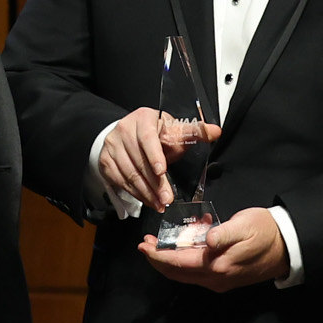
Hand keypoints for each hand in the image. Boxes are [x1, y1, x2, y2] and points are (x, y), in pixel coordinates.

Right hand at [100, 107, 221, 213]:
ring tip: (160, 204)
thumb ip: (195, 132)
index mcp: (143, 119)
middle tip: (167, 199)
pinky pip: (120, 181)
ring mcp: (112, 146)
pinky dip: (135, 193)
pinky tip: (148, 200)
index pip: (147, 138)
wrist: (130, 134)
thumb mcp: (175, 129)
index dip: (154, 156)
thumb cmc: (157, 133)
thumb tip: (216, 131)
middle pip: (139, 161)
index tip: (162, 171)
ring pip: (129, 174)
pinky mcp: (106, 161)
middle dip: (155, 183)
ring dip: (146, 192)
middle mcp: (124, 130)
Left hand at [140, 206, 288, 291]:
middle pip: (177, 273)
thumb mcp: (245, 225)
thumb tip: (207, 240)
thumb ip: (224, 234)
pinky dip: (184, 261)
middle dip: (158, 260)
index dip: (158, 256)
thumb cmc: (266, 230)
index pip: (178, 263)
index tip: (144, 245)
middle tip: (145, 243)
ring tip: (158, 244)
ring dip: (169, 261)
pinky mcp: (224, 279)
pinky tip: (185, 246)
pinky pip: (196, 272)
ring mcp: (219, 281)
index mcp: (218, 265)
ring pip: (185, 274)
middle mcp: (215, 278)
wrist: (288, 247)